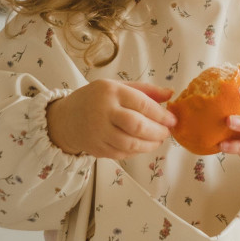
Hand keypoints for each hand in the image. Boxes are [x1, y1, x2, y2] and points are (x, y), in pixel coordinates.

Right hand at [46, 80, 176, 159]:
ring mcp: (98, 132)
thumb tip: (171, 94)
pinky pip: (122, 154)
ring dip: (149, 145)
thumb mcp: (119, 86)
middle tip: (166, 132)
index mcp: (111, 91)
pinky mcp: (96, 149)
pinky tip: (142, 145)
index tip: (172, 119)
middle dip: (157, 132)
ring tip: (157, 140)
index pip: (142, 104)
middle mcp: (103, 112)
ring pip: (130, 144)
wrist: (67, 118)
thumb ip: (145, 90)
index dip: (161, 114)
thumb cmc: (97, 99)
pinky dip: (136, 152)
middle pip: (137, 126)